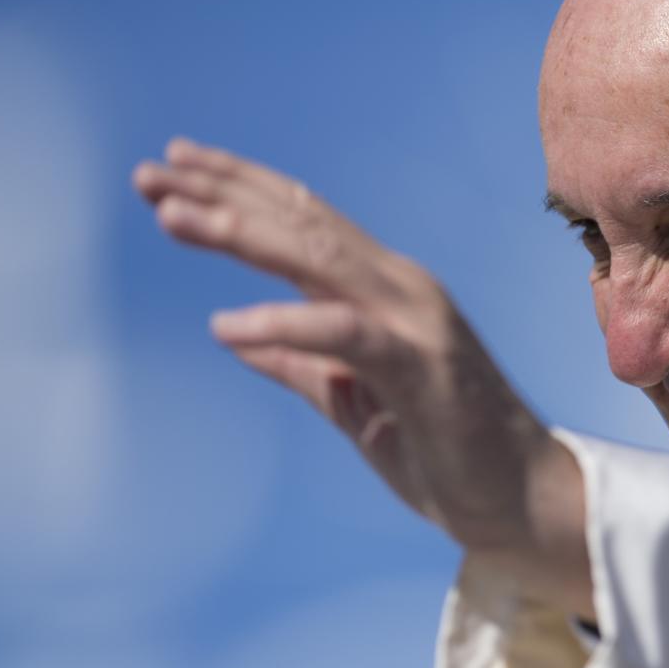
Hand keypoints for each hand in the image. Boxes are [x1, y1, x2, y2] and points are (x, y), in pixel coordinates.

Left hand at [131, 138, 588, 594]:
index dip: (238, 188)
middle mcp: (401, 287)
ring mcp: (415, 320)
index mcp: (385, 290)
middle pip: (301, 221)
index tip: (173, 166)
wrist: (519, 500)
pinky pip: (341, 331)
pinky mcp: (420, 366)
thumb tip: (240, 338)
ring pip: (317, 256)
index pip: (304, 220)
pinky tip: (224, 325)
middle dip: (223, 191)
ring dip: (240, 232)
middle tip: (149, 173)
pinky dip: (281, 322)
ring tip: (171, 216)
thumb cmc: (443, 452)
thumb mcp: (353, 402)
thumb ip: (301, 364)